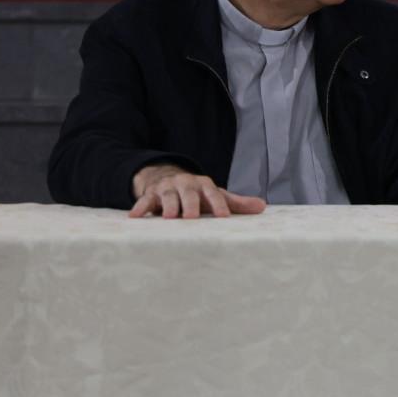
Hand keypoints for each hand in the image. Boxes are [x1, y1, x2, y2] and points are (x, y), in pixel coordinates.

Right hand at [130, 164, 265, 218]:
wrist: (168, 178)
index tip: (224, 217)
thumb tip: (262, 207)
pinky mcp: (151, 194)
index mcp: (204, 185)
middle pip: (189, 194)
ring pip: (168, 197)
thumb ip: (236, 203)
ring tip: (169, 218)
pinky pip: (144, 201)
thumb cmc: (197, 193)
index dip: (219, 204)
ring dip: (168, 206)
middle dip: (191, 204)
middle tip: (192, 217)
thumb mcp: (215, 195)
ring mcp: (168, 188)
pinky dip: (140, 208)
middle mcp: (186, 184)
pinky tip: (135, 217)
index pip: (214, 194)